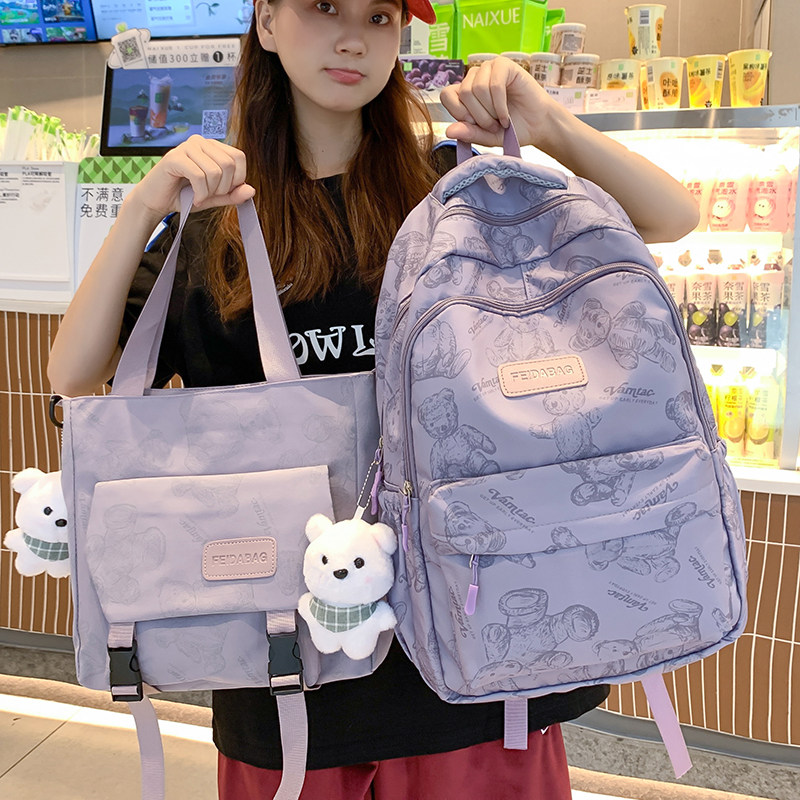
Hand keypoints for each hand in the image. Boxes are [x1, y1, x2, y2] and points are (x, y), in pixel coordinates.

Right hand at [127, 135, 254, 222]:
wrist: (157, 201)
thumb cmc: (185, 195)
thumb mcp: (214, 197)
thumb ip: (232, 194)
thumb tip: (251, 190)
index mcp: (212, 147)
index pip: (239, 157)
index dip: (237, 179)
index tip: (223, 192)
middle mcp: (200, 142)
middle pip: (229, 164)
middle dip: (223, 188)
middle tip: (209, 196)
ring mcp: (186, 147)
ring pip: (215, 171)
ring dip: (210, 192)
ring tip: (199, 197)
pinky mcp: (175, 158)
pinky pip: (199, 176)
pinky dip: (200, 193)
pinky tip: (194, 198)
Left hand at [440, 56, 559, 148]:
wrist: (536, 126)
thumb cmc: (511, 129)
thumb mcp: (485, 136)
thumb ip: (468, 133)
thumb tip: (448, 131)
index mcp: (465, 92)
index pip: (447, 95)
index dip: (459, 112)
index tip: (475, 124)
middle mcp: (474, 77)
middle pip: (464, 93)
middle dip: (479, 116)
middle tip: (493, 124)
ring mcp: (489, 69)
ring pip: (477, 88)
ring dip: (491, 110)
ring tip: (501, 119)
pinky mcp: (504, 65)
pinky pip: (494, 85)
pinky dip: (500, 105)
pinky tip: (506, 115)